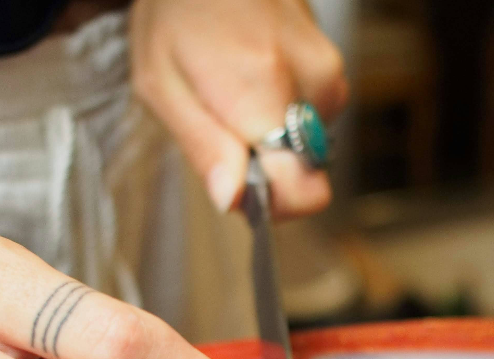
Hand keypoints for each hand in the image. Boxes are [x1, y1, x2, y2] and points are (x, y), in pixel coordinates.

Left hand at [130, 0, 347, 218]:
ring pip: (308, 141)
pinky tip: (249, 69)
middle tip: (218, 121)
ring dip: (268, 130)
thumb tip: (232, 200)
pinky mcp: (332, 59)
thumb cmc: (175, 12)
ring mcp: (328, 68)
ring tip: (230, 86)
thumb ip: (203, 147)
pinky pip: (311, 110)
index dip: (271, 204)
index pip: (305, 192)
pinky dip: (280, 102)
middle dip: (261, 163)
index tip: (239, 188)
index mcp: (264, 92)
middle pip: (304, 169)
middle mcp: (311, 81)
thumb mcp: (161, 85)